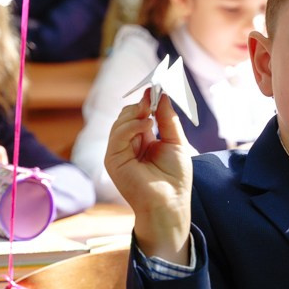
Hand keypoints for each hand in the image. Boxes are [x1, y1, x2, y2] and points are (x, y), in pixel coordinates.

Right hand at [104, 89, 192, 262]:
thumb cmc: (175, 178)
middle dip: (142, 104)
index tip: (158, 85)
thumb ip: (167, 118)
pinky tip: (146, 126)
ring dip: (137, 114)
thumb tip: (162, 94)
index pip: (139, 114)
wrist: (170, 204)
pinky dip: (131, 126)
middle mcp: (128, 144)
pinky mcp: (112, 159)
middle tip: (154, 96)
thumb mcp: (176, 141)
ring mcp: (118, 151)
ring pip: (120, 121)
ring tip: (151, 116)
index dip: (147, 100)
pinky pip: (118, 134)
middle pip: (127, 114)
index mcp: (142, 140)